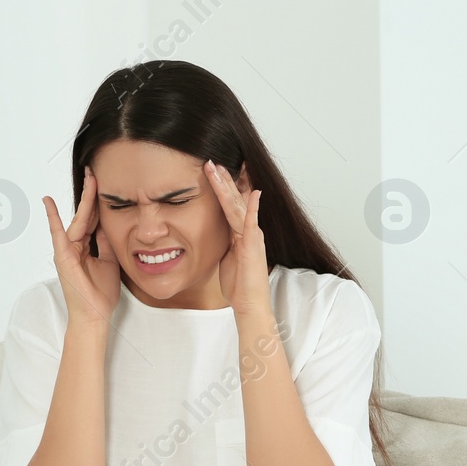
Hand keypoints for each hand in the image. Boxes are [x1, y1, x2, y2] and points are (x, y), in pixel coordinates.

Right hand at [44, 166, 120, 328]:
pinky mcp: (63, 256)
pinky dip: (53, 217)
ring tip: (88, 177)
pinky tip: (48, 201)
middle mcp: (75, 246)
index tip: (104, 183)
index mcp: (86, 247)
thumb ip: (107, 242)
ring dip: (84, 198)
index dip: (99, 202)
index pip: (94, 219)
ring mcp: (67, 250)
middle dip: (91, 193)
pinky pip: (57, 233)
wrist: (94, 315)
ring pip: (78, 218)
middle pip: (86, 214)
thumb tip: (109, 223)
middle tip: (95, 171)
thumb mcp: (110, 262)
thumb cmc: (101, 294)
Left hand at [206, 159, 271, 317]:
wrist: (249, 304)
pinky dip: (253, 207)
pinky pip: (252, 223)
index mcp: (241, 233)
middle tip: (213, 161)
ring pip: (239, 206)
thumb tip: (216, 233)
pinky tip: (254, 192)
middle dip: (224, 180)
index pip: (231, 204)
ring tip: (219, 169)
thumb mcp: (226, 257)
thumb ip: (225, 241)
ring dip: (229, 187)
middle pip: (235, 199)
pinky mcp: (254, 246)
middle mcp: (249, 230)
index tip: (215, 170)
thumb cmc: (239, 284)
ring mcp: (252, 236)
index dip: (224, 187)